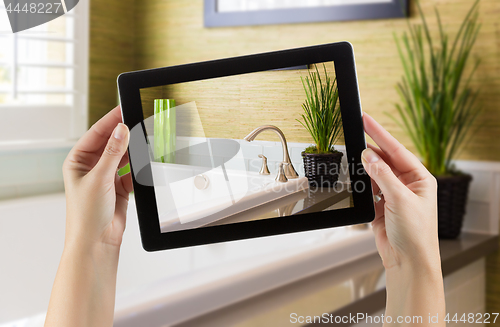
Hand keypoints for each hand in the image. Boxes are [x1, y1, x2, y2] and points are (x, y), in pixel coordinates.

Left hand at [63, 105, 132, 248]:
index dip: (110, 121)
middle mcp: (90, 167)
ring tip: (144, 139)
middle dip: (123, 134)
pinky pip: (131, 171)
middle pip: (110, 143)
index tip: (123, 109)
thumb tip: (121, 130)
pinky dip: (138, 167)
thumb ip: (113, 153)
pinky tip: (144, 161)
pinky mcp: (119, 187)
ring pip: (122, 156)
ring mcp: (106, 177)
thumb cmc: (86, 215)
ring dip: (132, 150)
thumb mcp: (99, 178)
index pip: (96, 134)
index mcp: (77, 161)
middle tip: (138, 121)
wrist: (97, 242)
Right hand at [362, 113, 444, 325]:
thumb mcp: (400, 199)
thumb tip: (369, 156)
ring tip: (352, 157)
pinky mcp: (381, 206)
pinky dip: (361, 183)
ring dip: (364, 168)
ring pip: (375, 173)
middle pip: (385, 160)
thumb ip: (383, 176)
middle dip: (370, 149)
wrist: (407, 262)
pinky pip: (368, 188)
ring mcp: (393, 195)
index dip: (381, 134)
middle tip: (354, 132)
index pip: (397, 150)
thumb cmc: (415, 234)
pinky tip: (356, 178)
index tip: (366, 120)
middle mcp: (408, 185)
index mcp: (421, 179)